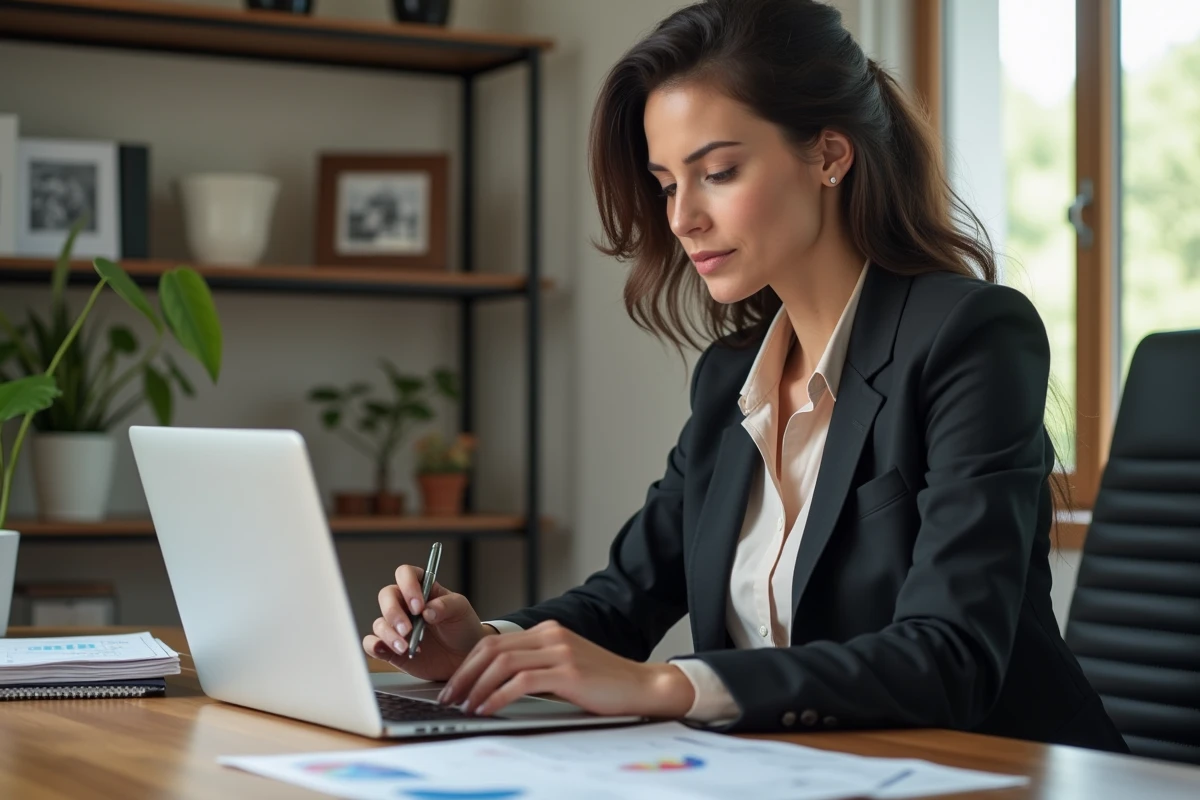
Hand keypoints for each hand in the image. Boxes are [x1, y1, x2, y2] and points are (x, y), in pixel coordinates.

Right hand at [362, 565, 493, 681]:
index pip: (405, 574)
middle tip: (407, 629)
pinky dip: (374, 646)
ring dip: (389, 634)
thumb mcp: (461, 609)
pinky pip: (373, 644)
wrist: (464, 656)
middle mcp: (405, 605)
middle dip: (393, 612)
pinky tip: (386, 650)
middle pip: (387, 596)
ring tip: (406, 647)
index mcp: (422, 588)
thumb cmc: (462, 626)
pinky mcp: (392, 647)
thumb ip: (446, 606)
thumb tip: (428, 611)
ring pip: (380, 623)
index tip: (419, 606)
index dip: (408, 586)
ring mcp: (397, 626)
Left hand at [436, 620, 695, 718]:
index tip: (454, 685)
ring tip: (466, 706)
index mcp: (548, 632)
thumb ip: (536, 667)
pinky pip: (521, 682)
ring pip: (502, 663)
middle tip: (449, 696)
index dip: (468, 663)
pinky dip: (498, 696)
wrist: (641, 686)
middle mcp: (551, 635)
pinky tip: (489, 709)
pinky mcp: (568, 672)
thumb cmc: (603, 683)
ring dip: (477, 686)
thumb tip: (497, 685)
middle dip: (464, 674)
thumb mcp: (564, 668)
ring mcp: (559, 652)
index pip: (495, 641)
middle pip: (492, 648)